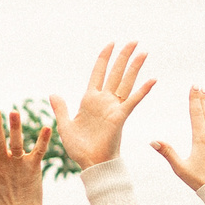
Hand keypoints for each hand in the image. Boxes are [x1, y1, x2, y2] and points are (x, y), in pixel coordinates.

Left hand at [50, 41, 156, 168]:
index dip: (104, 58)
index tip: (111, 44)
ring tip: (143, 52)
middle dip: (123, 56)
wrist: (90, 163)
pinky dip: (142, 91)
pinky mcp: (119, 117)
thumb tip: (53, 94)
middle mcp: (103, 100)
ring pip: (125, 82)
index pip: (98, 73)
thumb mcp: (65, 125)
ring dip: (135, 67)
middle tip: (133, 41)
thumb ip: (61, 108)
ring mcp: (113, 107)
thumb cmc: (79, 148)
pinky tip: (151, 80)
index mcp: (89, 100)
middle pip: (115, 73)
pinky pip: (132, 101)